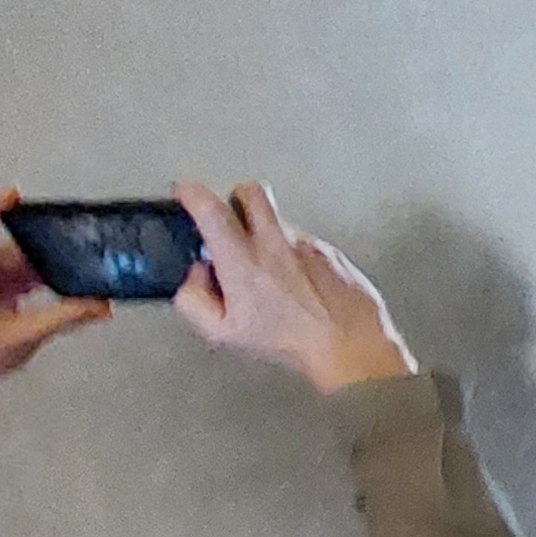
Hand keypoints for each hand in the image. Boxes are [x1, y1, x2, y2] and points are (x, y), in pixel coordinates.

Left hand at [0, 189, 113, 409]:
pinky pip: (5, 276)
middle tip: (73, 237)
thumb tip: (104, 305)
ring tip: (74, 260)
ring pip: (5, 261)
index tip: (19, 194)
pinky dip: (29, 278)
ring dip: (35, 264)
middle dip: (34, 243)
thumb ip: (61, 318)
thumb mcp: (19, 340)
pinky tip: (57, 280)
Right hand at [172, 182, 417, 393]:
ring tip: (268, 268)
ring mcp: (306, 243)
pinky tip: (297, 282)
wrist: (348, 344)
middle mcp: (275, 243)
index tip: (186, 192)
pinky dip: (294, 254)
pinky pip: (305, 242)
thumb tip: (195, 275)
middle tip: (230, 215)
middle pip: (251, 192)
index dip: (193, 193)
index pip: (211, 209)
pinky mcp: (330, 251)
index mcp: (243, 261)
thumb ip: (195, 300)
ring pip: (280, 220)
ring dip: (267, 233)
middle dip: (234, 197)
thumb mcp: (223, 332)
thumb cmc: (290, 341)